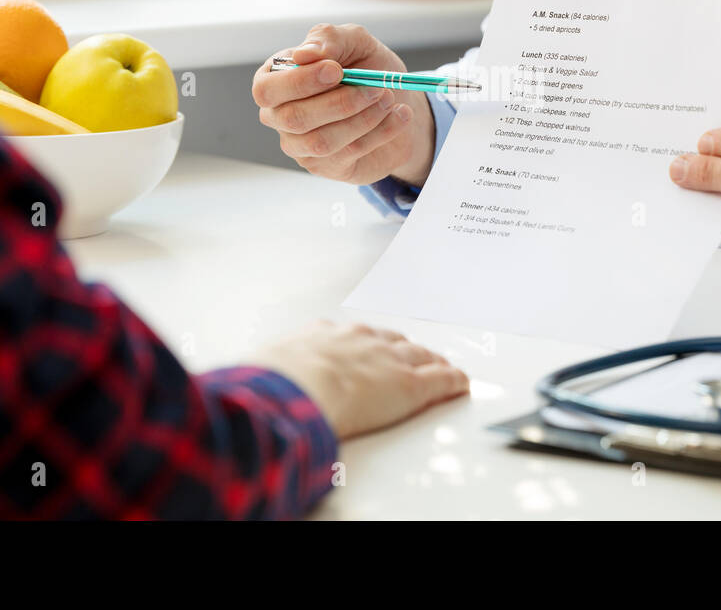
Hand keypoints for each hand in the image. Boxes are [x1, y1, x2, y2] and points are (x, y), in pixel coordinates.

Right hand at [252, 23, 436, 185]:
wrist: (398, 101)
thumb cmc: (367, 67)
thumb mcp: (355, 42)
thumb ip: (329, 38)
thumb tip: (304, 54)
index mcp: (276, 80)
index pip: (266, 89)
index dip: (300, 81)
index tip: (337, 69)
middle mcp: (279, 115)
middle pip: (293, 118)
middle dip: (340, 102)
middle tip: (375, 87)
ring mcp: (299, 145)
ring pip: (322, 141)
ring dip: (364, 118)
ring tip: (388, 98)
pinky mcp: (325, 166)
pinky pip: (349, 153)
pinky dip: (380, 131)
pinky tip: (398, 115)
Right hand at [264, 321, 468, 438]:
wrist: (297, 386)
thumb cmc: (275, 380)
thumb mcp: (269, 367)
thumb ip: (275, 370)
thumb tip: (259, 379)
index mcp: (326, 335)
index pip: (355, 336)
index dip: (367, 344)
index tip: (370, 349)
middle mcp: (362, 341)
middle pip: (392, 341)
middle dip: (402, 349)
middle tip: (411, 356)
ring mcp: (388, 360)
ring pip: (420, 356)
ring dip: (431, 361)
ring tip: (440, 365)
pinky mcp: (410, 385)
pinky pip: (440, 380)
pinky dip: (452, 381)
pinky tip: (460, 382)